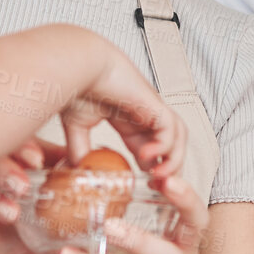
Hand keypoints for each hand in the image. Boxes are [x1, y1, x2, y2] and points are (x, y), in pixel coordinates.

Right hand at [60, 54, 183, 179]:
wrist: (76, 65)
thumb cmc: (75, 85)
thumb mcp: (77, 127)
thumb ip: (80, 150)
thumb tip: (78, 171)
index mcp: (129, 120)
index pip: (152, 148)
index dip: (152, 169)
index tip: (143, 185)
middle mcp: (144, 114)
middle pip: (171, 145)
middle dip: (168, 168)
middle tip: (157, 187)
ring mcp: (150, 108)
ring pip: (178, 136)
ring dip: (173, 160)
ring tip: (158, 177)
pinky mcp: (152, 103)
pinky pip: (171, 128)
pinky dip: (165, 146)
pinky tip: (147, 156)